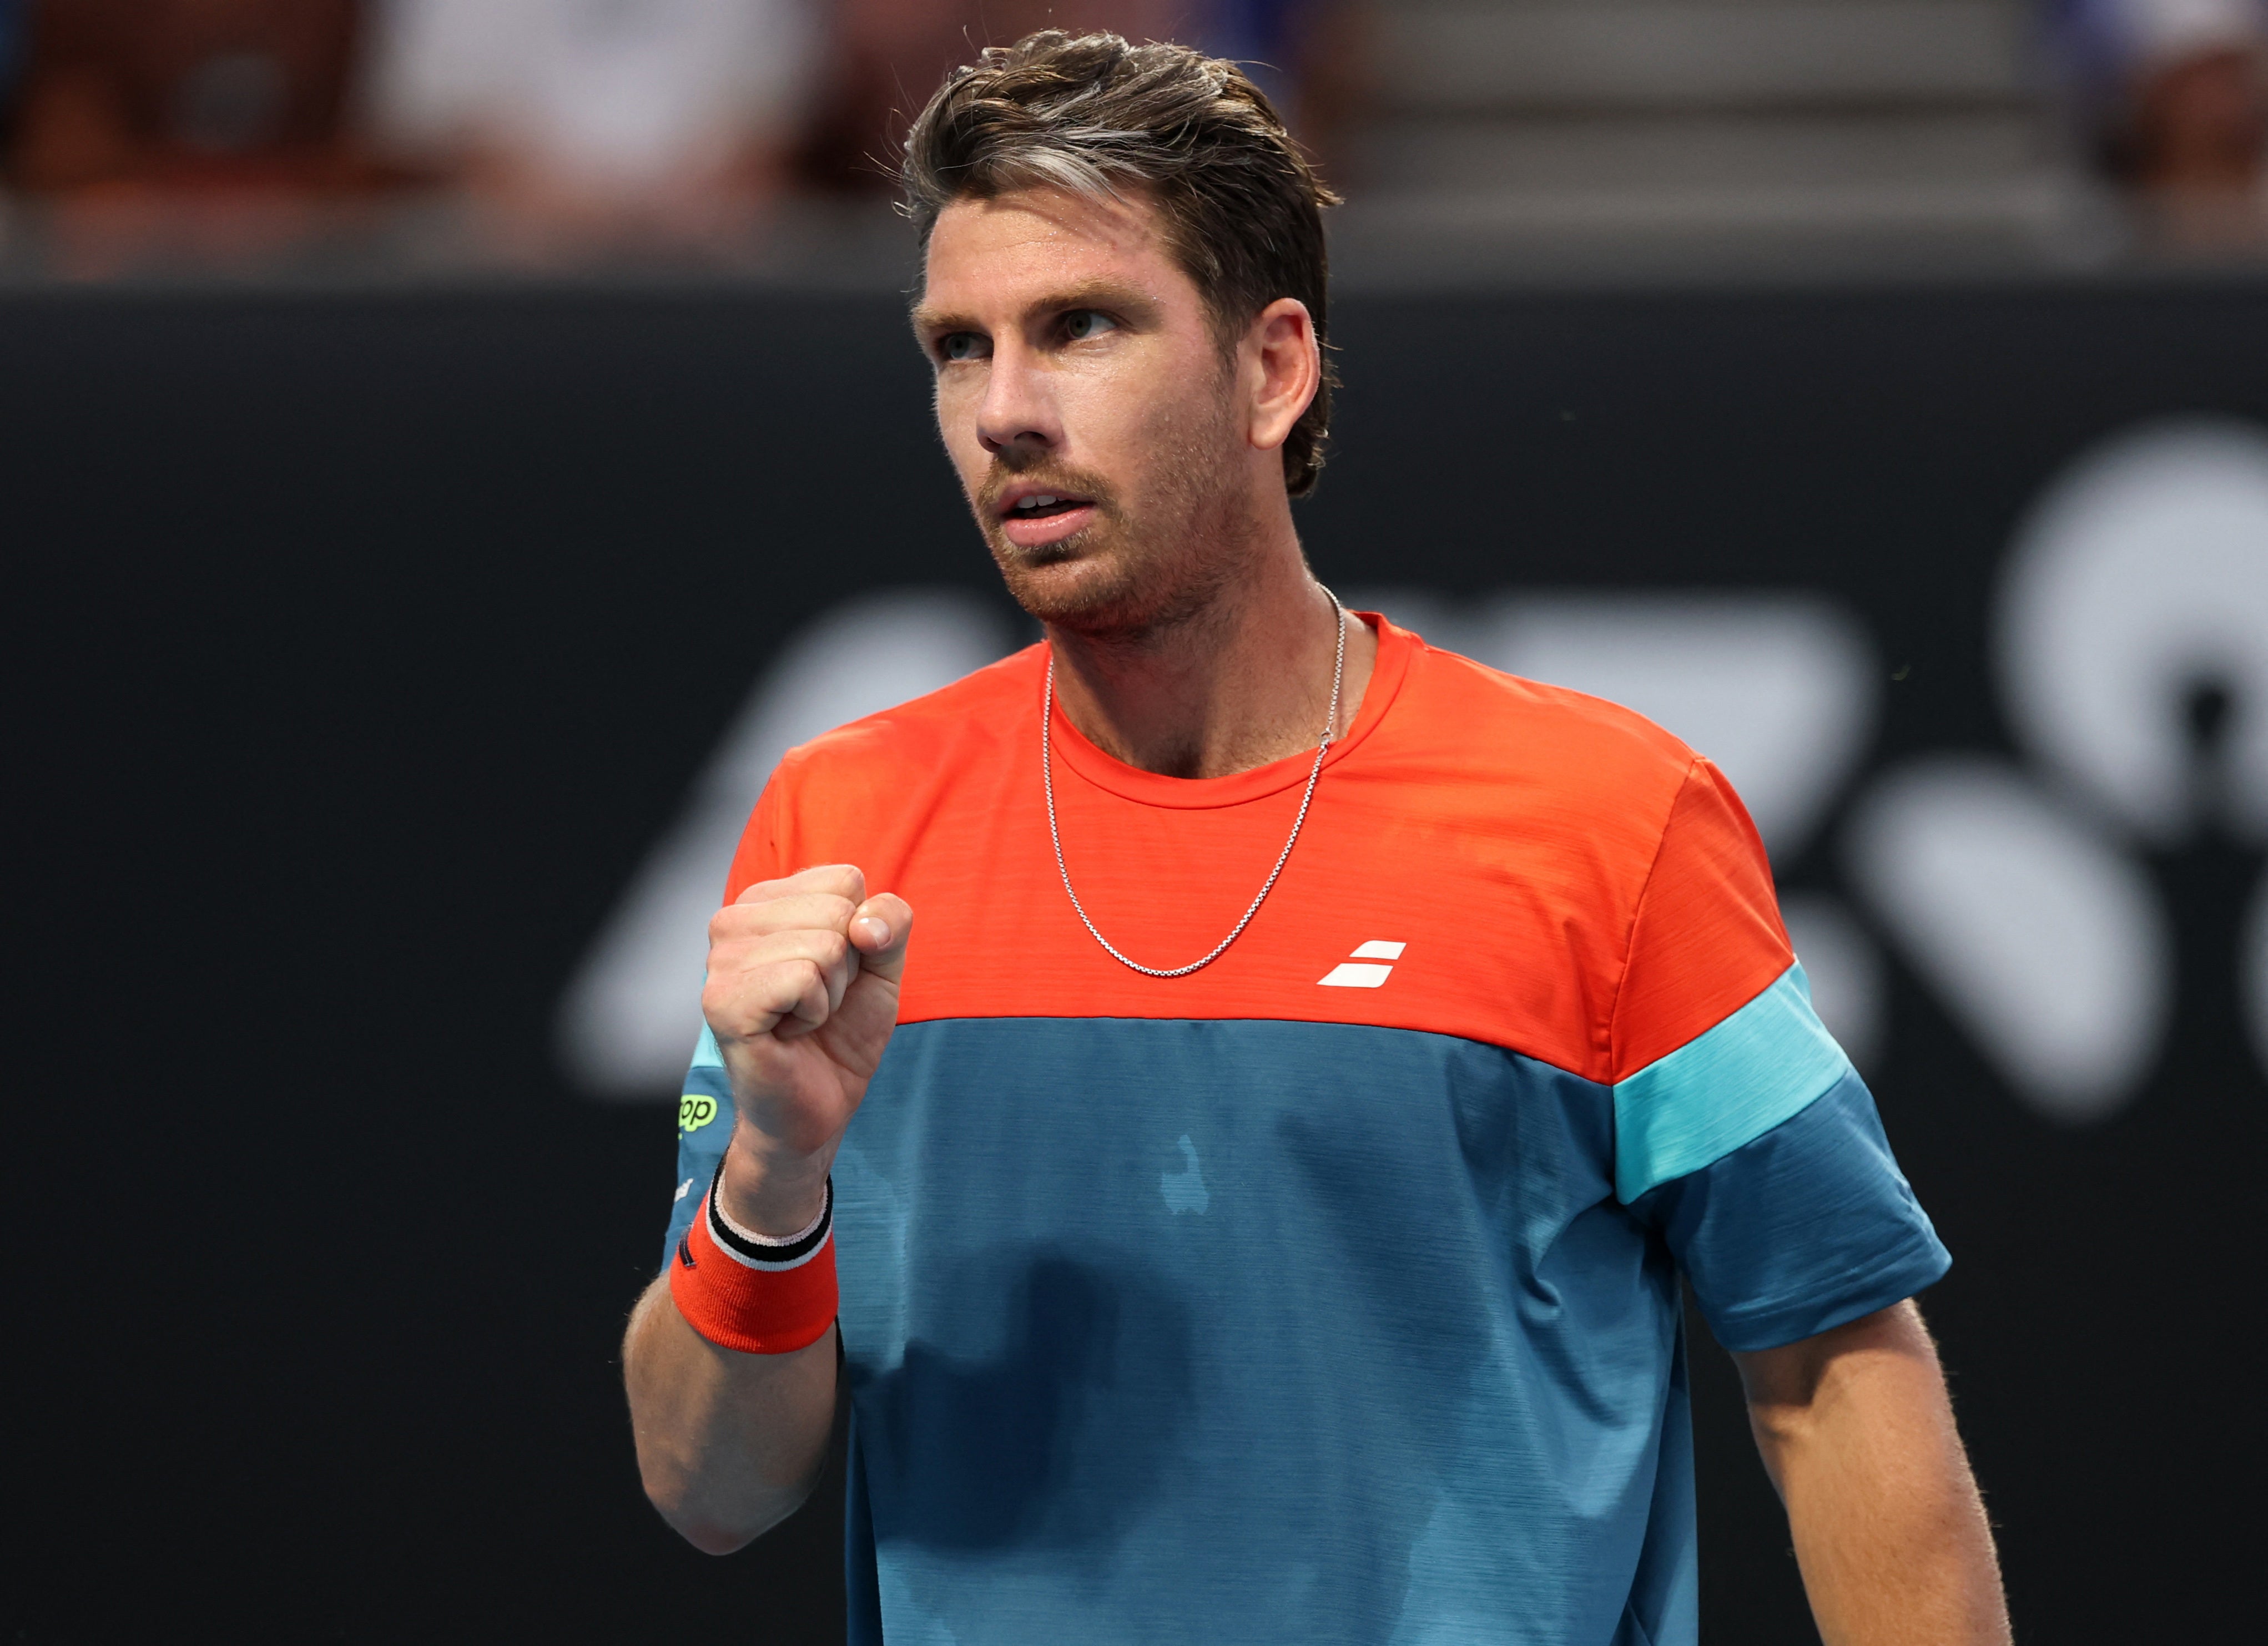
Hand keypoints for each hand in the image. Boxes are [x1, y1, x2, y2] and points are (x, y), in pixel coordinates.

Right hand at [699, 864, 910, 1231]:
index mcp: (765, 902)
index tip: (834, 973)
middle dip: (848, 966)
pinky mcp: (723, 1000)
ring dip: (831, 993)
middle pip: (837, 910)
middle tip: (818, 1003)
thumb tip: (865, 922)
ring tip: (803, 1018)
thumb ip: (890, 922)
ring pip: (824, 944)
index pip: (845, 879)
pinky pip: (803, 979)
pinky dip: (813, 1013)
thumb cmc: (842, 1033)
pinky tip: (789, 1032)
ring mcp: (720, 960)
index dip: (861, 933)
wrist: (819, 1106)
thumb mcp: (883, 966)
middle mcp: (732, 921)